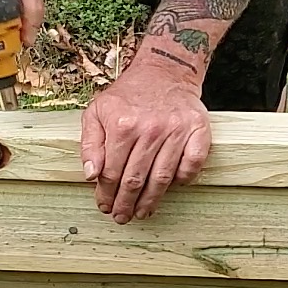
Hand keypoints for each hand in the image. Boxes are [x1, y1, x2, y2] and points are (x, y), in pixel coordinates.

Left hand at [80, 66, 211, 223]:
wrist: (165, 71)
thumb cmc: (129, 95)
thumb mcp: (97, 112)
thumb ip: (90, 144)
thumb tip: (91, 175)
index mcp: (122, 124)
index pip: (110, 172)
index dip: (106, 194)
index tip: (104, 205)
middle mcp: (149, 128)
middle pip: (135, 180)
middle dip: (126, 204)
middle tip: (122, 216)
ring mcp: (176, 130)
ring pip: (162, 178)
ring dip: (151, 201)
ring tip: (143, 212)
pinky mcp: (198, 130)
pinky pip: (191, 165)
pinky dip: (183, 180)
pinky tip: (172, 187)